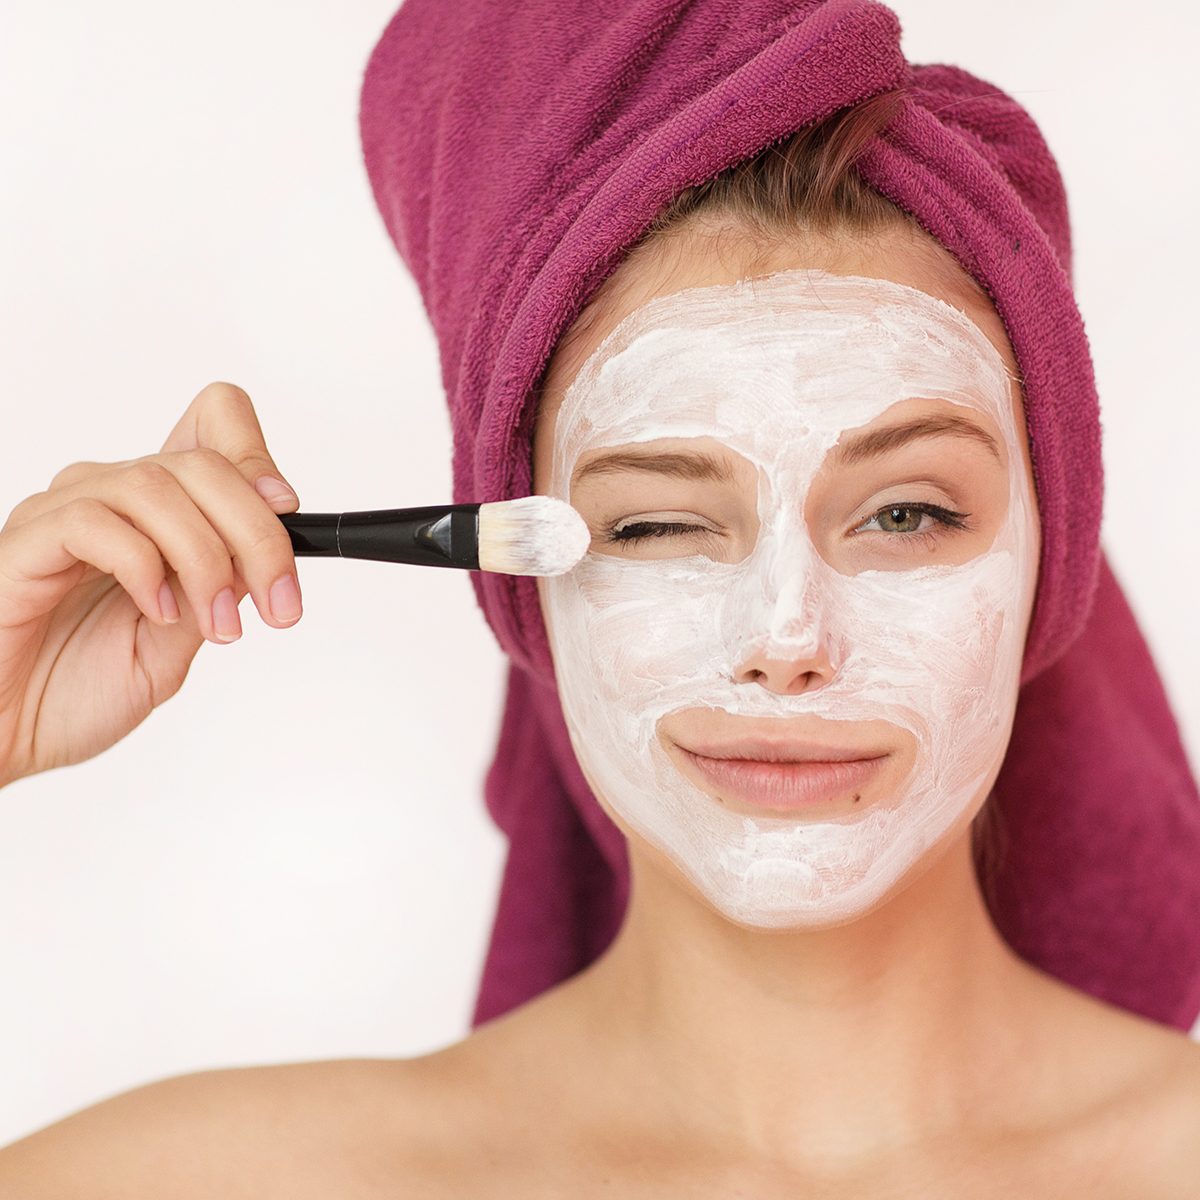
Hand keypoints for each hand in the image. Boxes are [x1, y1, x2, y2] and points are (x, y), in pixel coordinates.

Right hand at [0, 382, 302, 787]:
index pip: (211, 425)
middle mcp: (111, 497)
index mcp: (156, 513)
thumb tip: (268, 551)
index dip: (257, 458)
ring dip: (208, 559)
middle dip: (260, 536)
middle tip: (279, 606)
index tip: (291, 516)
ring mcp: (64, 514)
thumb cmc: (75, 690)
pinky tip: (158, 612)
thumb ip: (220, 587)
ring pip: (156, 486)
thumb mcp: (181, 641)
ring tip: (219, 624)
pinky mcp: (26, 543)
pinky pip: (94, 522)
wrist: (4, 738)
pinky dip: (145, 567)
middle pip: (203, 463)